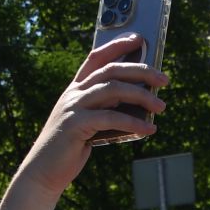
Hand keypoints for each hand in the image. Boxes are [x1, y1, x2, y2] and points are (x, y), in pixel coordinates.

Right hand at [17, 36, 167, 197]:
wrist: (44, 170)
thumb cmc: (72, 148)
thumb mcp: (91, 124)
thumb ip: (108, 110)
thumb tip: (139, 106)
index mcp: (76, 89)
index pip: (96, 58)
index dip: (116, 46)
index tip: (139, 39)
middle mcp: (74, 93)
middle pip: (111, 71)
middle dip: (140, 71)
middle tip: (164, 79)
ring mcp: (73, 107)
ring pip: (112, 90)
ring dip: (142, 96)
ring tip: (161, 106)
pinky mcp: (75, 125)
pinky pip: (110, 118)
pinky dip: (133, 123)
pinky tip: (149, 129)